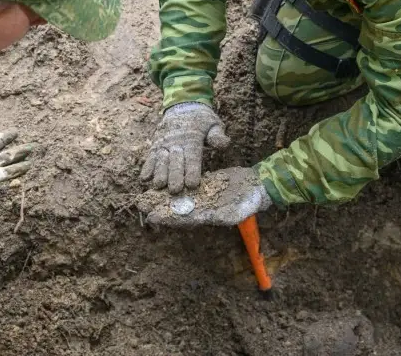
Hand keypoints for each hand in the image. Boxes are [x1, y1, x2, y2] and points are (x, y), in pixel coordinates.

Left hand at [138, 167, 272, 226]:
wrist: (259, 186)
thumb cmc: (252, 200)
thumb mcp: (240, 209)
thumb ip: (226, 214)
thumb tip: (211, 218)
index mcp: (210, 217)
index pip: (185, 218)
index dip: (168, 217)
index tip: (152, 217)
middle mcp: (204, 209)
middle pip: (178, 209)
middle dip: (159, 207)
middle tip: (140, 205)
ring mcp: (204, 197)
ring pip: (180, 198)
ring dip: (163, 197)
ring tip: (145, 194)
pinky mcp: (205, 185)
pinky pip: (187, 186)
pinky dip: (174, 185)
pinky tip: (161, 182)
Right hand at [140, 102, 230, 192]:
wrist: (183, 104)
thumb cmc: (201, 119)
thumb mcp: (213, 124)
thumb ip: (217, 135)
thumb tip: (225, 143)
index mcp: (192, 138)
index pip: (192, 156)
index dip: (192, 170)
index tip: (192, 184)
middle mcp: (176, 140)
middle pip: (175, 160)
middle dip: (174, 175)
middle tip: (175, 190)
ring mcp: (164, 142)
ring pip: (161, 159)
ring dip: (160, 173)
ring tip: (159, 185)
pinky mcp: (156, 143)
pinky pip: (150, 155)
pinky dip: (147, 166)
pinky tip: (145, 178)